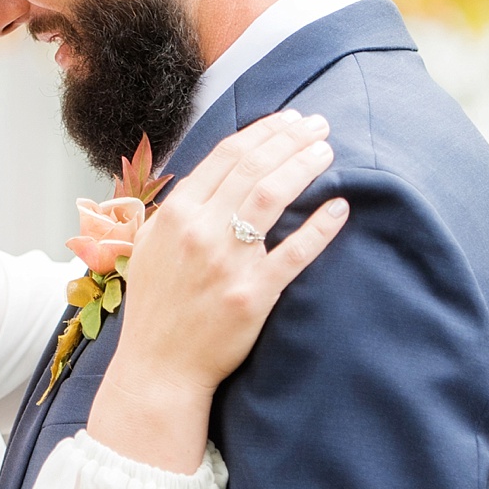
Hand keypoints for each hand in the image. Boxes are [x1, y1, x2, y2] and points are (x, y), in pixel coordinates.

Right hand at [88, 112, 346, 470]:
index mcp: (175, 214)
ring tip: (327, 151)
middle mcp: (200, 231)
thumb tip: (210, 175)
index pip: (226, 156)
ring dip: (303, 167)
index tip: (289, 120)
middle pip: (253, 167)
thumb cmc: (157, 306)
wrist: (159, 368)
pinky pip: (293, 253)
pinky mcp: (253, 295)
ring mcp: (227, 263)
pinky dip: (318, 227)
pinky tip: (338, 207)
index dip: (263, 132)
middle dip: (290, 139)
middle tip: (319, 125)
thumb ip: (177, 209)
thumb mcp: (150, 246)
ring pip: (271, 196)